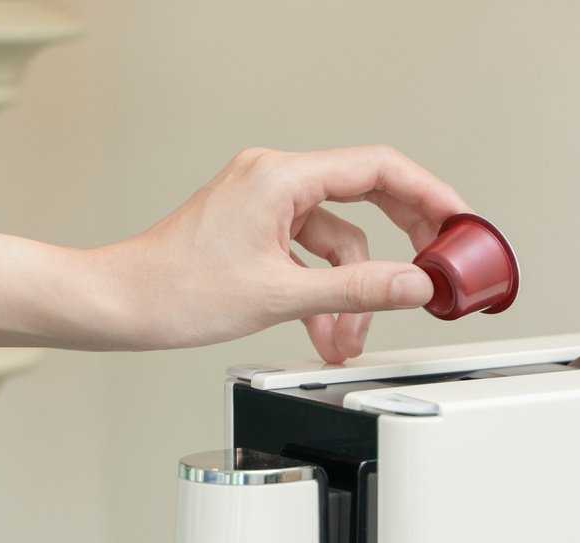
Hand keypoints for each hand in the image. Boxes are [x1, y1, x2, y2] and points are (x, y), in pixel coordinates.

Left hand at [96, 145, 467, 362]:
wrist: (121, 304)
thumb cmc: (176, 291)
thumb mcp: (280, 296)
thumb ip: (356, 290)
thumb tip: (412, 284)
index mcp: (280, 177)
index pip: (377, 168)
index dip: (428, 193)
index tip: (457, 220)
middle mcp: (272, 178)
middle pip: (363, 197)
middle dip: (398, 245)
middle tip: (429, 273)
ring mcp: (262, 202)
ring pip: (334, 241)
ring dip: (349, 292)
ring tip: (349, 337)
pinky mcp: (253, 228)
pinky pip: (307, 254)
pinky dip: (321, 291)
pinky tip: (325, 330)